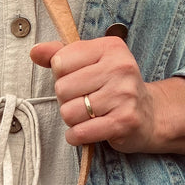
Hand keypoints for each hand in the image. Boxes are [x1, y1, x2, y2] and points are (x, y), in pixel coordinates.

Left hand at [31, 37, 184, 156]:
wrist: (149, 115)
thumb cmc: (112, 88)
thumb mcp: (90, 63)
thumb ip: (61, 54)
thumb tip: (35, 51)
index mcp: (109, 48)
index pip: (60, 61)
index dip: (62, 76)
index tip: (79, 80)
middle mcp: (120, 68)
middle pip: (62, 89)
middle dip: (66, 100)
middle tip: (84, 101)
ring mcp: (123, 95)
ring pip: (68, 113)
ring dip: (72, 120)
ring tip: (89, 116)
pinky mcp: (123, 122)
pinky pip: (80, 132)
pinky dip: (76, 136)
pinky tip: (87, 131)